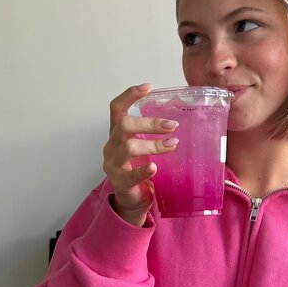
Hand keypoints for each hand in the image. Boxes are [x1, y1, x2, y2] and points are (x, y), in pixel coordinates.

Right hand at [103, 84, 179, 224]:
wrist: (131, 199)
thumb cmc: (138, 168)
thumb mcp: (141, 145)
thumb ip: (150, 133)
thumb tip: (176, 118)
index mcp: (116, 134)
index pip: (116, 108)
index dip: (129, 95)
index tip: (149, 87)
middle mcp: (111, 146)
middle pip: (123, 125)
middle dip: (148, 123)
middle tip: (171, 125)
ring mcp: (113, 164)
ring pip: (128, 148)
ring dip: (153, 144)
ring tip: (172, 145)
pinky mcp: (119, 182)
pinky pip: (130, 175)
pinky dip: (143, 171)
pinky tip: (154, 167)